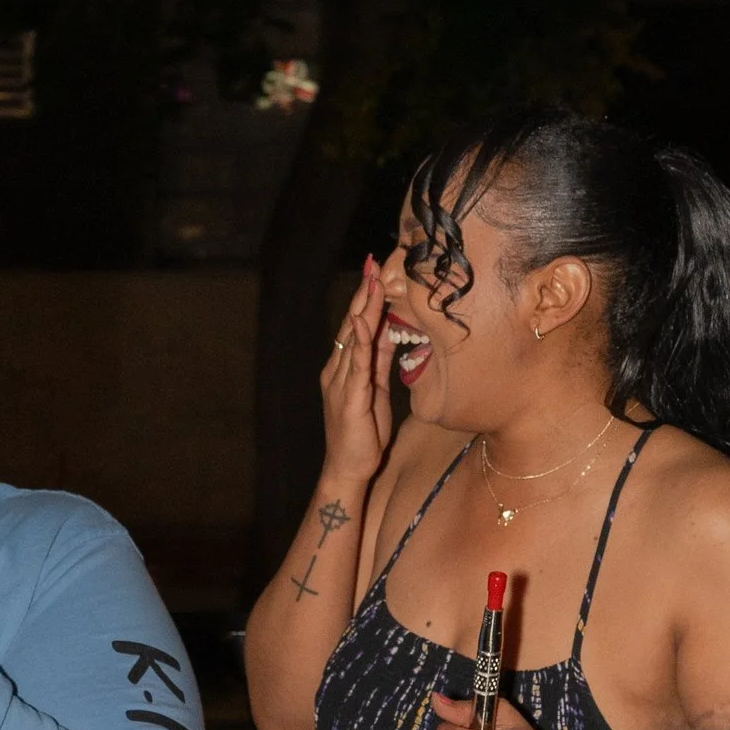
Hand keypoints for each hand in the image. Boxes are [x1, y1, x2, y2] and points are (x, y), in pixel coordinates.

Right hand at [320, 257, 394, 486]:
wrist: (349, 467)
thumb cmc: (363, 433)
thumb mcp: (376, 389)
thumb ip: (379, 361)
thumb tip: (392, 333)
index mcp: (345, 367)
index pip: (356, 325)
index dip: (366, 298)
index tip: (375, 271)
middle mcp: (338, 369)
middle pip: (351, 322)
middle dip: (363, 292)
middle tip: (373, 262)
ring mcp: (341, 381)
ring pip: (353, 336)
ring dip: (364, 308)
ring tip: (372, 281)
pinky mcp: (350, 396)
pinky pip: (356, 363)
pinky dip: (358, 339)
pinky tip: (362, 320)